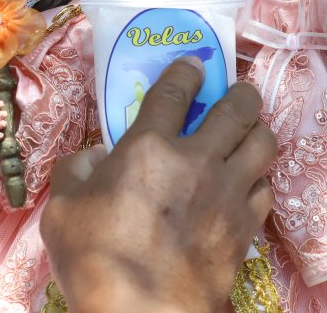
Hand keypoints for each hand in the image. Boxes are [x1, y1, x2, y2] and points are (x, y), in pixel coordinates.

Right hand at [40, 56, 276, 312]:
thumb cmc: (96, 262)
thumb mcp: (60, 211)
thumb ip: (76, 172)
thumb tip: (96, 158)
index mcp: (149, 147)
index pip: (174, 91)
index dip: (187, 70)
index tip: (195, 64)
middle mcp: (197, 160)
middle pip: (238, 108)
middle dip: (240, 93)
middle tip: (236, 94)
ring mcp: (228, 193)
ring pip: (264, 143)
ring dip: (257, 132)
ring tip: (248, 136)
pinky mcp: (246, 227)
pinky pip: (265, 189)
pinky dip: (258, 181)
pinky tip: (246, 186)